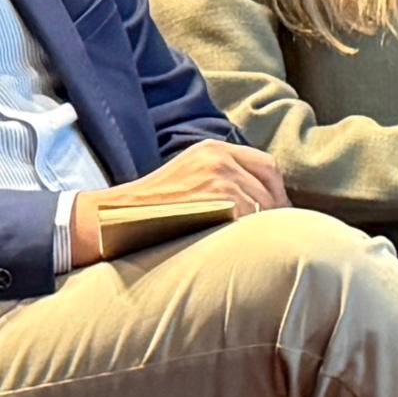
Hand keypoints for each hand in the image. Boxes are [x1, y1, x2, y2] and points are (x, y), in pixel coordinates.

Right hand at [68, 138, 288, 266]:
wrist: (118, 217)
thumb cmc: (152, 208)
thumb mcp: (189, 176)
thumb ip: (223, 179)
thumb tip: (262, 204)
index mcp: (214, 149)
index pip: (266, 165)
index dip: (276, 192)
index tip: (279, 213)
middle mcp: (220, 157)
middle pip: (270, 186)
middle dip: (276, 212)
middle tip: (275, 236)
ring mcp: (219, 177)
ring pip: (264, 206)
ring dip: (264, 228)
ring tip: (257, 246)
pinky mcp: (217, 199)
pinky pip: (251, 220)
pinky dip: (251, 236)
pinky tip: (242, 247)